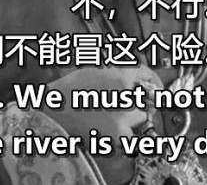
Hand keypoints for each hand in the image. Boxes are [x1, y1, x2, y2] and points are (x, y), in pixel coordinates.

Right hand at [48, 65, 163, 183]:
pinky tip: (107, 130)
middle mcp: (128, 94)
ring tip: (108, 118)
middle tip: (119, 106)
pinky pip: (132, 136)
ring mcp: (125, 115)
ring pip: (141, 118)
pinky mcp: (120, 135)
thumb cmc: (69, 90)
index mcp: (122, 75)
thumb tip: (139, 78)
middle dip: (137, 102)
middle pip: (147, 98)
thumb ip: (121, 72)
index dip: (152, 83)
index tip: (154, 88)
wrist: (52, 112)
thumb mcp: (96, 70)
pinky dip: (124, 137)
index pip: (149, 76)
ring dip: (131, 119)